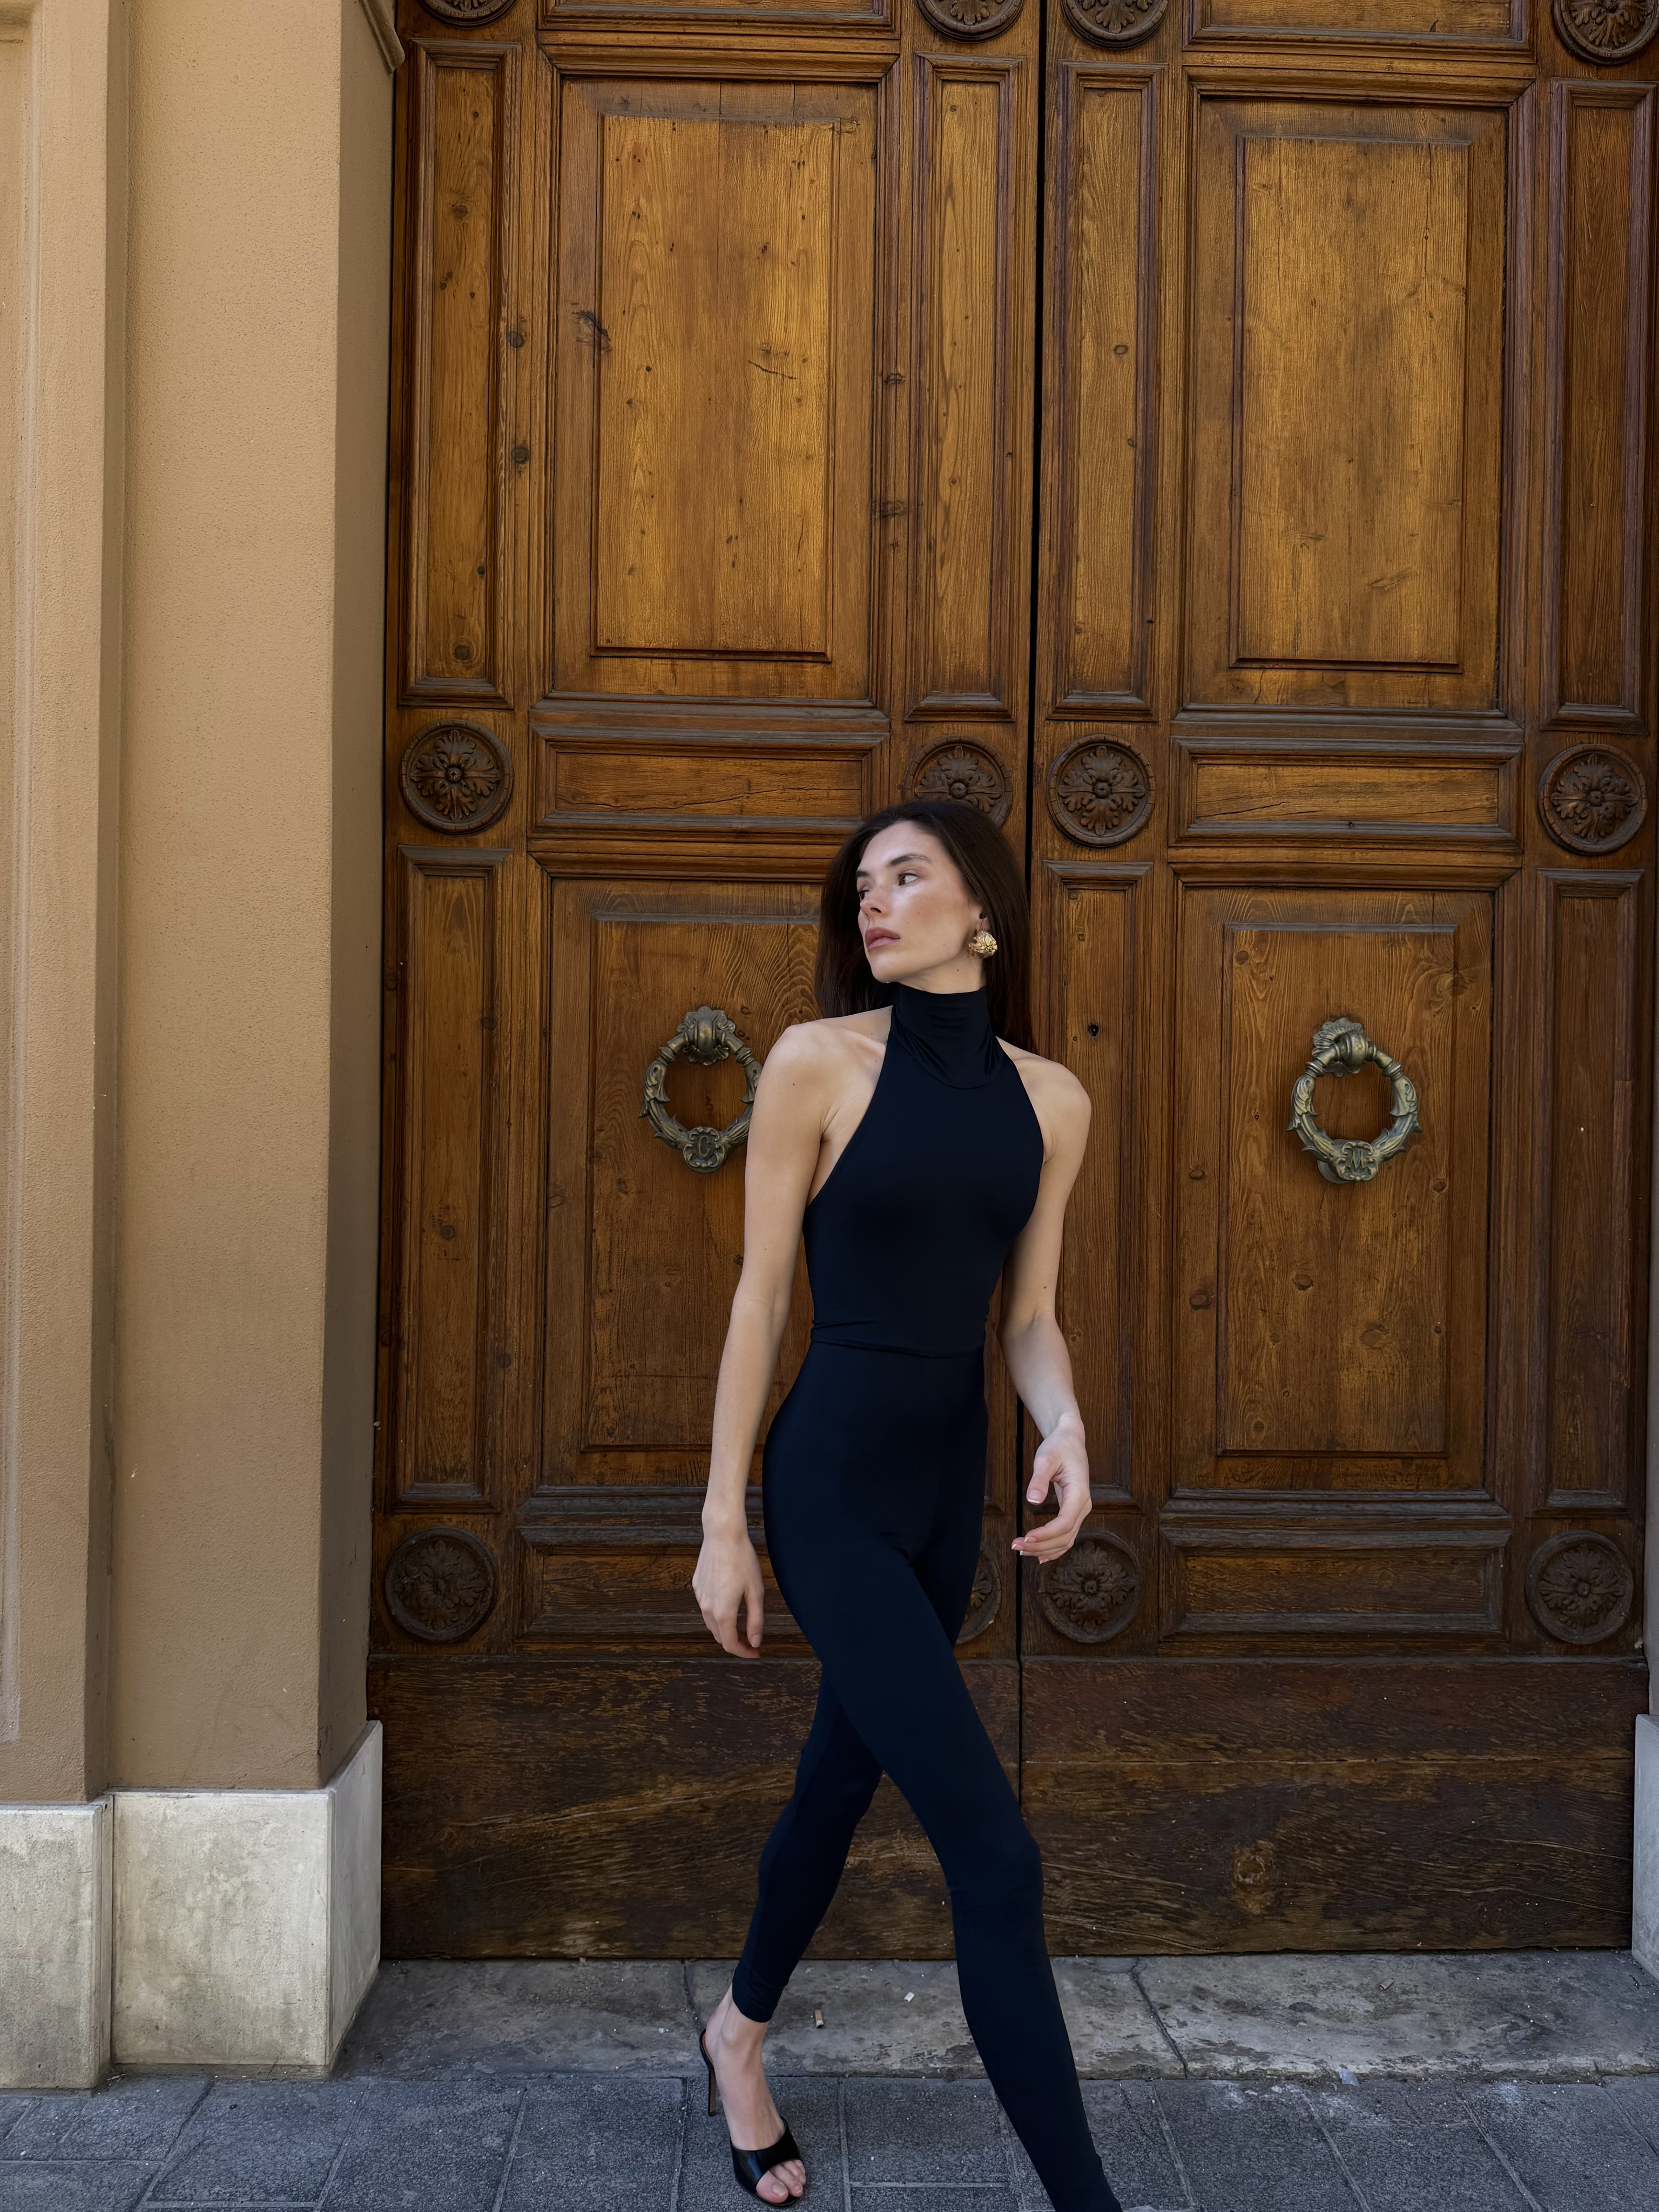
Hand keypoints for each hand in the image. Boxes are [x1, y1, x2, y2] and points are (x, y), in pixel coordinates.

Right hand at [693, 1528, 766, 1655]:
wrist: (722, 1535)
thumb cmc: (742, 1560)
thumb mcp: (756, 1592)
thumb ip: (755, 1621)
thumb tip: (755, 1642)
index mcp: (723, 1612)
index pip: (731, 1644)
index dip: (744, 1652)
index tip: (756, 1651)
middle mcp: (707, 1608)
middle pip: (720, 1636)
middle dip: (736, 1641)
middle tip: (753, 1639)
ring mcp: (700, 1596)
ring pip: (711, 1623)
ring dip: (726, 1628)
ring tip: (744, 1622)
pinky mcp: (697, 1585)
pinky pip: (707, 1607)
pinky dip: (718, 1613)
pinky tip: (731, 1602)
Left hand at [1011, 1418, 1090, 1562]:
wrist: (1070, 1440)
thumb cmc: (1059, 1446)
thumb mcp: (1046, 1457)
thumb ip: (1039, 1479)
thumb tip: (1032, 1500)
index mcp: (1079, 1493)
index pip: (1065, 1523)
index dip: (1046, 1535)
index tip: (1025, 1538)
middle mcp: (1083, 1505)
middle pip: (1065, 1536)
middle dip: (1041, 1545)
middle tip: (1016, 1546)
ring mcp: (1080, 1510)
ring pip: (1066, 1540)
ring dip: (1045, 1549)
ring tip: (1021, 1550)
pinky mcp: (1073, 1511)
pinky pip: (1066, 1535)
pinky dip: (1054, 1548)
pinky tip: (1039, 1555)